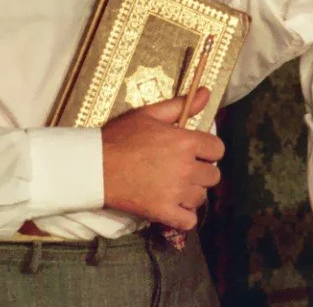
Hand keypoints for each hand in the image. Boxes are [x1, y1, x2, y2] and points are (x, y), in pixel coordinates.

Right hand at [101, 87, 223, 229]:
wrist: (95, 166)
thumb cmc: (120, 136)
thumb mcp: (149, 114)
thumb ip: (181, 105)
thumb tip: (208, 92)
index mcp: (185, 142)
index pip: (217, 149)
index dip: (208, 150)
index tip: (196, 152)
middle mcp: (185, 167)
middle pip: (213, 175)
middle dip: (202, 172)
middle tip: (184, 170)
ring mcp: (175, 192)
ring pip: (201, 197)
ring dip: (192, 193)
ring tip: (176, 187)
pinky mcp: (163, 212)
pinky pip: (189, 221)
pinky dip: (184, 217)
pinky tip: (174, 207)